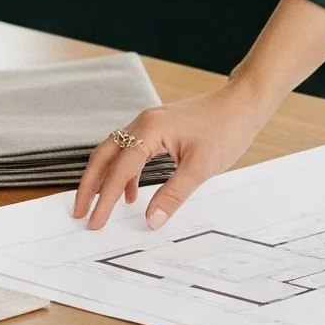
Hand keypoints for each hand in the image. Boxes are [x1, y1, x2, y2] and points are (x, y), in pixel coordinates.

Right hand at [72, 82, 268, 230]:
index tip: (94, 222)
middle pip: (104, 155)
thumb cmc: (226, 129)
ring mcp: (150, 123)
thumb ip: (172, 196)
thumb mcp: (200, 168)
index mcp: (150, 129)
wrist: (244, 102)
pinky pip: (131, 150)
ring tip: (99, 206)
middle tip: (79, 212)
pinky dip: (124, 172)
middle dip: (89, 185)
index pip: (118, 170)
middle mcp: (143, 122)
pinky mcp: (159, 127)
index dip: (104, 199)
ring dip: (104, 178)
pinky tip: (132, 193)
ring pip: (115, 152)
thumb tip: (151, 221)